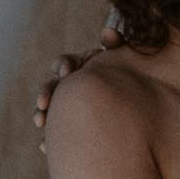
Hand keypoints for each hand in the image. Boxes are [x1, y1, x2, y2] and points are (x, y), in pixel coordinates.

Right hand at [33, 15, 122, 137]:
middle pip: (53, 87)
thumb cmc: (133, 83)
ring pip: (48, 112)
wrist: (139, 117)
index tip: (66, 72)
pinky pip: (54, 137)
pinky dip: (47, 141)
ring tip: (40, 122)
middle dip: (47, 92)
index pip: (66, 64)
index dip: (63, 65)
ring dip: (41, 115)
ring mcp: (67, 110)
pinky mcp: (67, 132)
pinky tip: (43, 146)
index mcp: (82, 69)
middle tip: (44, 102)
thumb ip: (117, 46)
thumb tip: (108, 32)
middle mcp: (71, 88)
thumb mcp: (125, 63)